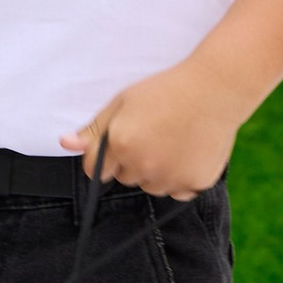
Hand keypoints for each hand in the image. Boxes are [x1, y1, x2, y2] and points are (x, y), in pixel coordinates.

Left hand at [62, 58, 240, 198]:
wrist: (217, 89)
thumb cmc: (166, 91)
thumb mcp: (123, 102)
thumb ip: (94, 128)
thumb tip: (65, 144)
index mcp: (120, 144)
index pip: (94, 170)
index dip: (104, 156)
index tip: (121, 142)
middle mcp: (142, 165)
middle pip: (124, 178)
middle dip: (131, 161)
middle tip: (153, 134)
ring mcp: (169, 177)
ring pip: (150, 187)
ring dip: (156, 172)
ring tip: (173, 141)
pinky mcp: (194, 184)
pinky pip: (177, 193)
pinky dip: (180, 180)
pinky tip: (188, 153)